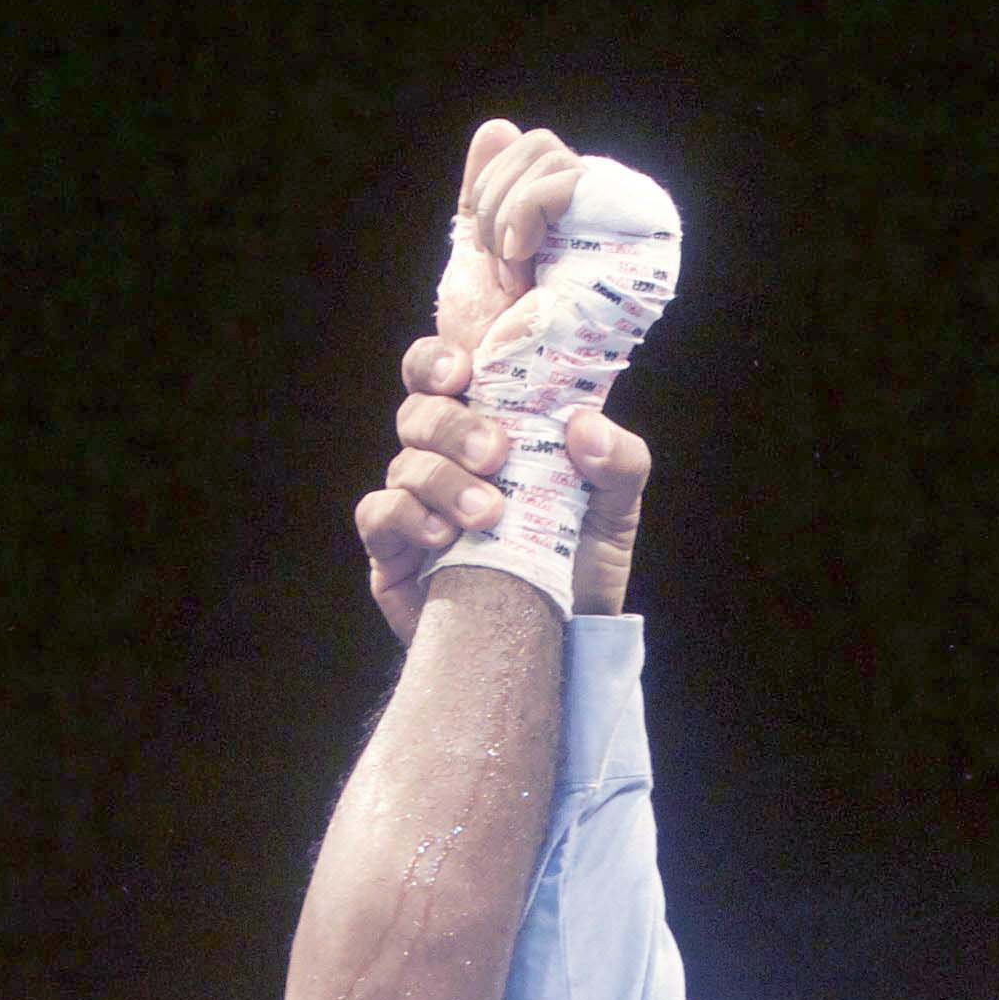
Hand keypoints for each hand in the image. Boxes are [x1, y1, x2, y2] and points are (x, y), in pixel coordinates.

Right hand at [360, 359, 648, 635]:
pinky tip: (446, 537)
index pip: (444, 372)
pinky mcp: (394, 551)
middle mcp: (444, 457)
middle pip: (420, 410)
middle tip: (496, 454)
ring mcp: (415, 502)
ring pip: (404, 462)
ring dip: (445, 481)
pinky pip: (379, 514)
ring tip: (489, 515)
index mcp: (488, 427)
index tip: (466, 371)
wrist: (566, 639)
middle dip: (454, 426)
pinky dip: (408, 517)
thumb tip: (586, 426)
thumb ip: (620, 460)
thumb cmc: (580, 559)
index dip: (439, 359)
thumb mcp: (618, 507)